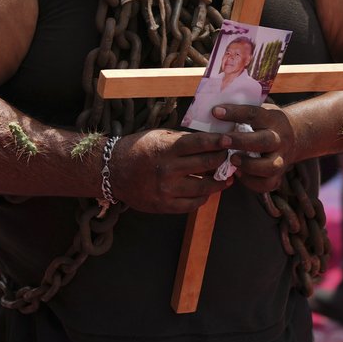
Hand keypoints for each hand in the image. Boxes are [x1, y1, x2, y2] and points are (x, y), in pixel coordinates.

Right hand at [109, 129, 234, 213]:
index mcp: (165, 148)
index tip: (230, 141)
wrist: (112, 172)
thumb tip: (208, 140)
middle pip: (205, 165)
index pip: (198, 144)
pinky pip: (192, 204)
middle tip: (229, 158)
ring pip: (203, 187)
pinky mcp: (164, 205)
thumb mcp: (157, 135)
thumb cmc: (136, 149)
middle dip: (221, 160)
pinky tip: (207, 191)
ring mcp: (166, 190)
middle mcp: (167, 170)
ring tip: (227, 178)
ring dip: (219, 182)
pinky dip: (203, 197)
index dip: (217, 143)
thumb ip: (181, 139)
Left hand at [216, 103, 297, 192]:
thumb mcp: (260, 111)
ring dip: (249, 165)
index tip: (216, 111)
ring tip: (232, 160)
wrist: (294, 137)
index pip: (254, 114)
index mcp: (273, 119)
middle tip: (223, 140)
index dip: (235, 112)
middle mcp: (280, 139)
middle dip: (242, 142)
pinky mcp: (278, 175)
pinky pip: (267, 184)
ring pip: (270, 166)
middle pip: (265, 141)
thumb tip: (214, 110)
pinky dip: (251, 181)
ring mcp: (281, 159)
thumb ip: (242, 112)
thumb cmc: (266, 123)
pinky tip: (238, 173)